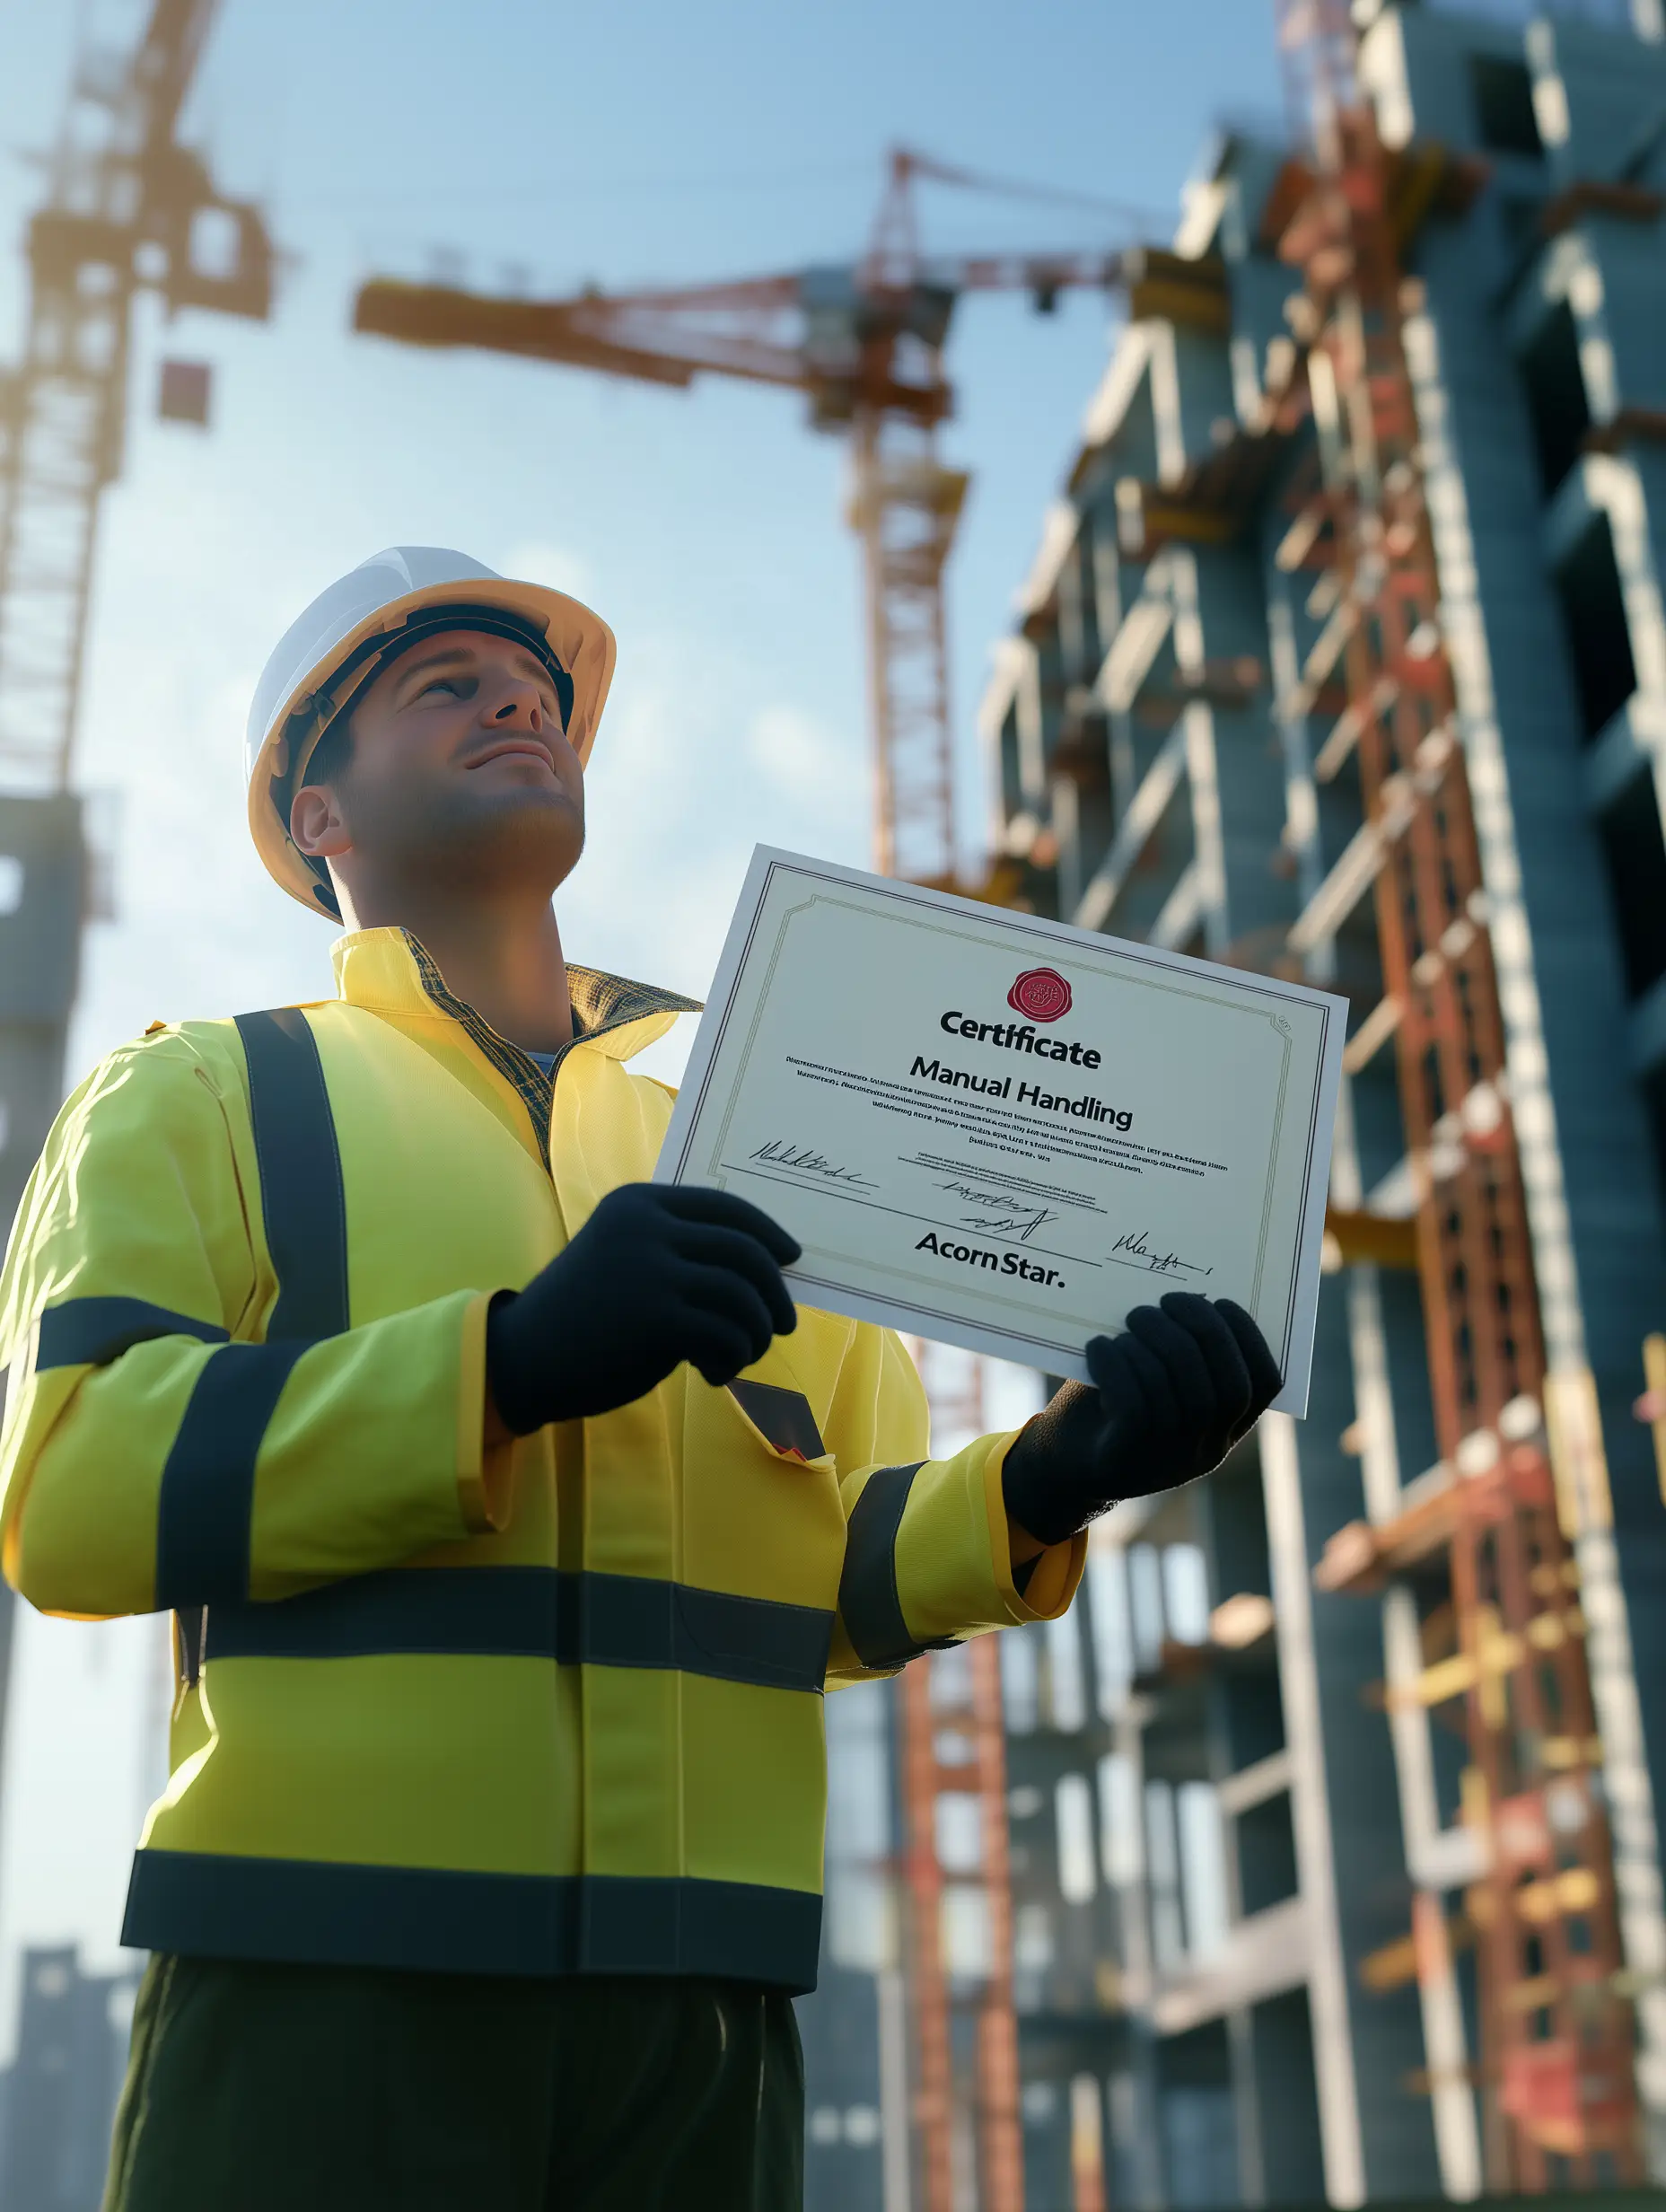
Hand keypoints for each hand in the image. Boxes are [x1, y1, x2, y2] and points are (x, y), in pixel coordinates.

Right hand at [486, 1184, 799, 1434]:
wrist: (522, 1358)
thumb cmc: (583, 1315)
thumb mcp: (626, 1260)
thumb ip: (679, 1253)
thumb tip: (765, 1268)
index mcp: (639, 1203)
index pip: (725, 1206)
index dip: (767, 1232)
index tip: (791, 1257)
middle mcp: (647, 1227)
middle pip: (745, 1250)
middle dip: (775, 1291)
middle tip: (784, 1324)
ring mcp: (651, 1270)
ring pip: (742, 1296)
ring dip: (756, 1332)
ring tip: (742, 1355)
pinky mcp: (656, 1319)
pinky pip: (727, 1335)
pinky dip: (734, 1357)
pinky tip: (714, 1375)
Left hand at [1000, 1293, 1280, 1547]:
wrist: (1057, 1468)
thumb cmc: (1108, 1409)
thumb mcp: (1152, 1384)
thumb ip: (1175, 1353)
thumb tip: (1184, 1296)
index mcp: (1223, 1430)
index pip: (1264, 1385)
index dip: (1250, 1339)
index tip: (1223, 1302)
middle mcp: (1205, 1450)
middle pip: (1227, 1389)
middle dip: (1205, 1332)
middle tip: (1169, 1301)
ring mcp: (1167, 1461)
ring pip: (1183, 1397)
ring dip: (1158, 1343)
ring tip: (1134, 1318)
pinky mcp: (1125, 1461)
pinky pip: (1136, 1408)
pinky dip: (1119, 1366)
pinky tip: (1099, 1346)